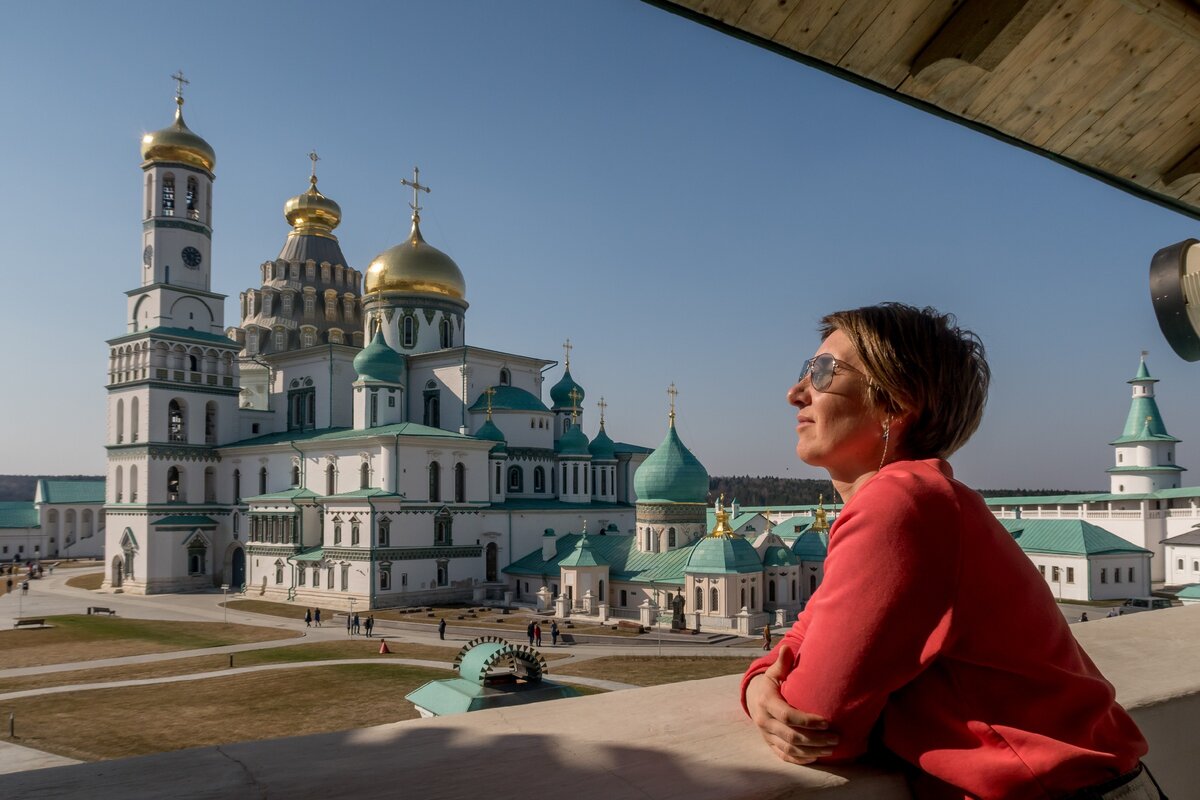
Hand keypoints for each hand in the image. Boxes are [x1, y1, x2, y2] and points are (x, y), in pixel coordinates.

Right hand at [746, 645, 837, 764]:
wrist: (751, 698)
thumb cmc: (769, 684)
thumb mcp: (773, 673)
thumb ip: (782, 663)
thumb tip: (787, 647)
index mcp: (766, 702)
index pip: (788, 716)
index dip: (808, 721)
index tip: (827, 722)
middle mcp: (764, 720)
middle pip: (791, 736)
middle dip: (816, 739)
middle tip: (836, 738)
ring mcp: (766, 734)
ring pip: (789, 749)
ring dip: (812, 751)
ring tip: (831, 748)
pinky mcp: (768, 743)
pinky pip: (783, 756)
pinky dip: (800, 759)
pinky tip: (815, 757)